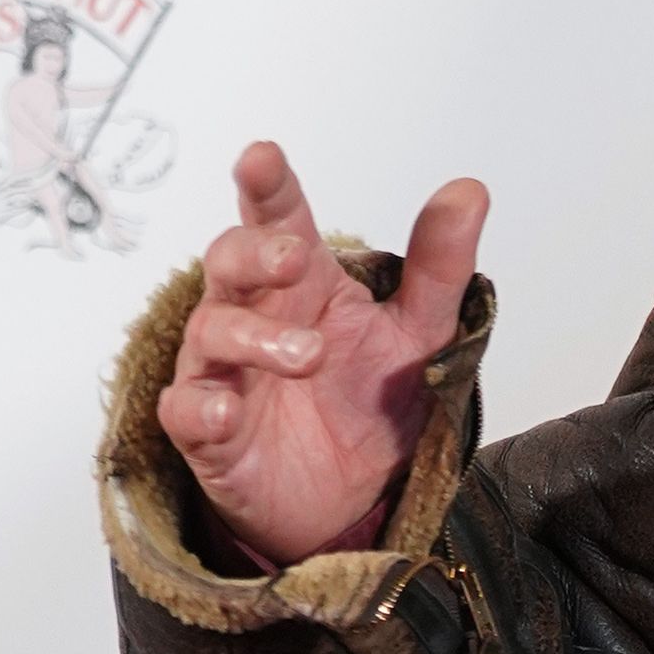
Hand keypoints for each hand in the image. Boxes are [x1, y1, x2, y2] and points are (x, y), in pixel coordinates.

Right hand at [158, 142, 489, 565]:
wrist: (353, 495)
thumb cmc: (370, 396)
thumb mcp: (422, 330)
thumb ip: (440, 264)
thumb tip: (468, 191)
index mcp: (307, 282)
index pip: (280, 218)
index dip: (268, 186)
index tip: (262, 157)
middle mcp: (256, 315)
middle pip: (229, 262)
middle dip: (254, 252)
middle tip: (294, 259)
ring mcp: (226, 371)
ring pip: (211, 332)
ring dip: (253, 338)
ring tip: (306, 355)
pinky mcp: (210, 434)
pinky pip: (184, 411)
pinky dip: (199, 406)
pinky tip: (224, 409)